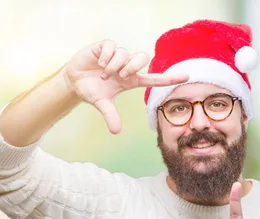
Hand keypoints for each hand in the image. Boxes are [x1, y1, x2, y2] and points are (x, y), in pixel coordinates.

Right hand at [61, 40, 188, 133]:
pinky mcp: (104, 46)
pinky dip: (106, 56)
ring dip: (114, 65)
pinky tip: (98, 64)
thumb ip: (110, 115)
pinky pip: (112, 46)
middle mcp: (126, 66)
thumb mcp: (101, 103)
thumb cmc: (91, 90)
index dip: (169, 78)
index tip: (186, 77)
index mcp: (131, 80)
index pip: (154, 78)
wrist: (73, 80)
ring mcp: (116, 55)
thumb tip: (116, 132)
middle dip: (132, 67)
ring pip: (125, 53)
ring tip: (103, 73)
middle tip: (121, 76)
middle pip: (142, 58)